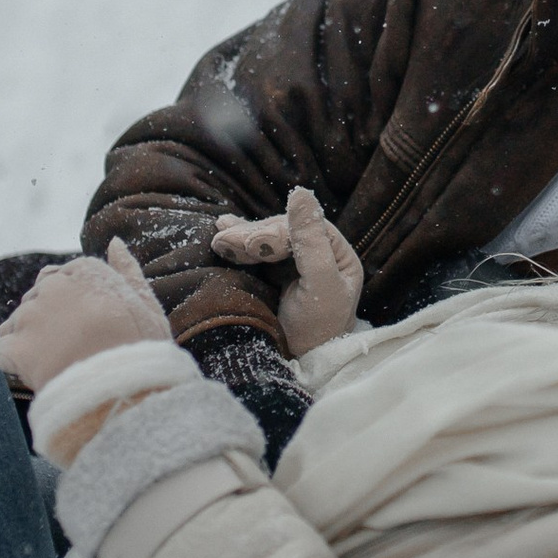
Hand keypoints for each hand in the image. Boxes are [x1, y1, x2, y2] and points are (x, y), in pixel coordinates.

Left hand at [0, 238, 170, 395]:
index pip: (60, 276)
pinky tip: (22, 369)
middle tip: (69, 347)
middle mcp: (53, 286)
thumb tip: (114, 243)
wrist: (122, 391)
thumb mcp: (145, 305)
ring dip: (27, 340)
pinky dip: (2, 357)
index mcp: (86, 271)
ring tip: (52, 363)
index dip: (69, 302)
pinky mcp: (13, 347)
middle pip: (36, 298)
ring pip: (16, 323)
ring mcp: (31, 316)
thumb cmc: (141, 350)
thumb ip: (127, 270)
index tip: (83, 323)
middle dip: (45, 319)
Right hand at [211, 185, 363, 356]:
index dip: (276, 231)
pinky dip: (240, 243)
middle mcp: (319, 253)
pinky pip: (257, 251)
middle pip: (282, 232)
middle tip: (224, 242)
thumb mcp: (320, 284)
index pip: (305, 228)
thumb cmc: (319, 330)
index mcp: (338, 253)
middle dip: (253, 236)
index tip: (251, 243)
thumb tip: (301, 193)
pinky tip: (224, 230)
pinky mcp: (276, 275)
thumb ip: (311, 241)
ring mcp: (296, 264)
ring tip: (220, 240)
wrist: (303, 364)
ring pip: (266, 240)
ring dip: (241, 238)